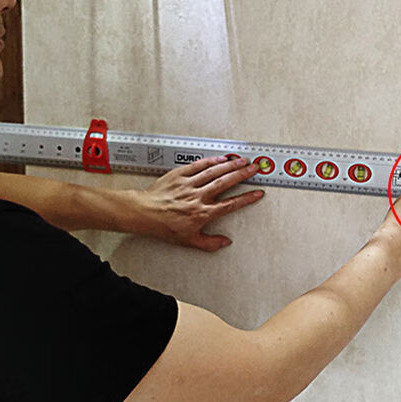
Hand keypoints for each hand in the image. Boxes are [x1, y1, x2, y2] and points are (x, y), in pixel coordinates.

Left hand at [132, 156, 263, 250]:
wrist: (143, 213)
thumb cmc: (163, 226)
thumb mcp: (188, 240)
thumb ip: (209, 243)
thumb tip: (224, 242)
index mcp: (202, 213)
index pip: (230, 204)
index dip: (246, 198)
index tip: (257, 193)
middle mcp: (197, 197)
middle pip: (225, 182)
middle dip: (243, 174)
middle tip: (255, 168)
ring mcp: (189, 184)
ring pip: (214, 171)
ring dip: (230, 165)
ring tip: (243, 161)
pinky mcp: (179, 175)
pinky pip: (198, 165)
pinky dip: (211, 161)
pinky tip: (221, 158)